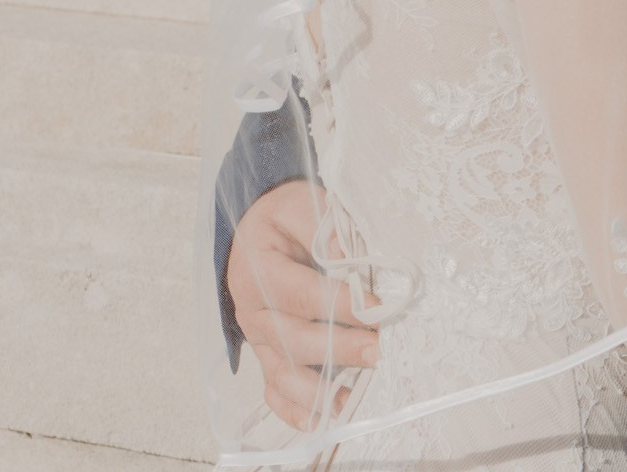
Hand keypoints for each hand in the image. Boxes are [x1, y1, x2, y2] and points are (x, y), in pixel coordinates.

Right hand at [228, 180, 378, 429]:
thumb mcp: (301, 205)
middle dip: (337, 348)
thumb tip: (352, 261)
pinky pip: (273, 391)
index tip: (375, 309)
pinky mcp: (266, 355)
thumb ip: (325, 231)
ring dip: (317, 390)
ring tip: (351, 398)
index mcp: (256, 269)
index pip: (299, 293)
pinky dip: (294, 411)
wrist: (257, 228)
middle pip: (293, 338)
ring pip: (281, 374)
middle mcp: (251, 310)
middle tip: (376, 350)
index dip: (337, 304)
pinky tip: (320, 421)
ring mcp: (257, 338)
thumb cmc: (285, 216)